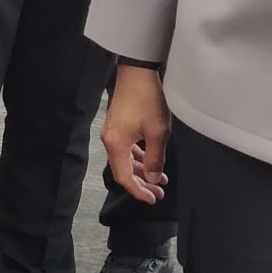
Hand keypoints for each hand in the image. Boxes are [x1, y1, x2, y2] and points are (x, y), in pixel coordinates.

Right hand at [99, 65, 170, 203]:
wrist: (137, 73)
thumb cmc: (148, 101)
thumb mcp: (157, 133)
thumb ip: (155, 159)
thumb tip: (153, 179)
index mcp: (116, 145)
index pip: (124, 178)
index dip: (139, 191)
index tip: (154, 199)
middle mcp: (110, 142)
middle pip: (123, 171)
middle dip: (142, 183)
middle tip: (160, 192)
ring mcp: (112, 133)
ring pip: (125, 160)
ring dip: (142, 171)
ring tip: (161, 178)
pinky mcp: (117, 126)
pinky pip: (126, 149)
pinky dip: (138, 158)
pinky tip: (151, 159)